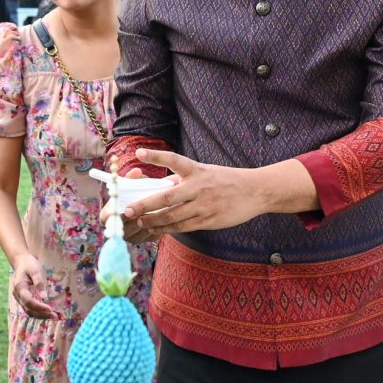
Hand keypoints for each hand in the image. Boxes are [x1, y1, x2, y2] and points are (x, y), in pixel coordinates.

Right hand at [9, 255, 56, 318]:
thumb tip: (44, 296)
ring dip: (40, 315)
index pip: (29, 301)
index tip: (50, 309)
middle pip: (28, 309)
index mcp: (19, 287)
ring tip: (53, 316)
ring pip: (28, 311)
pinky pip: (30, 309)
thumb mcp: (35, 270)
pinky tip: (47, 313)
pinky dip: (38, 313)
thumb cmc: (29, 265)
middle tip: (55, 315)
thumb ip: (39, 282)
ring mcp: (19, 298)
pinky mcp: (23, 300)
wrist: (22, 263)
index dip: (39, 307)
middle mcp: (17, 295)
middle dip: (42, 314)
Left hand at [119, 149, 271, 238]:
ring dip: (153, 220)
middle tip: (127, 210)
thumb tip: (161, 187)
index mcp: (197, 171)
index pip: (174, 160)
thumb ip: (185, 180)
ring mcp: (204, 206)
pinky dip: (167, 229)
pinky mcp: (209, 221)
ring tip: (139, 222)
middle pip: (167, 197)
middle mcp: (199, 187)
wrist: (255, 192)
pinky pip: (183, 227)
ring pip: (173, 216)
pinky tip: (157, 229)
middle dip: (145, 205)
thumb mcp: (206, 172)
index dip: (156, 156)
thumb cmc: (226, 181)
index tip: (138, 152)